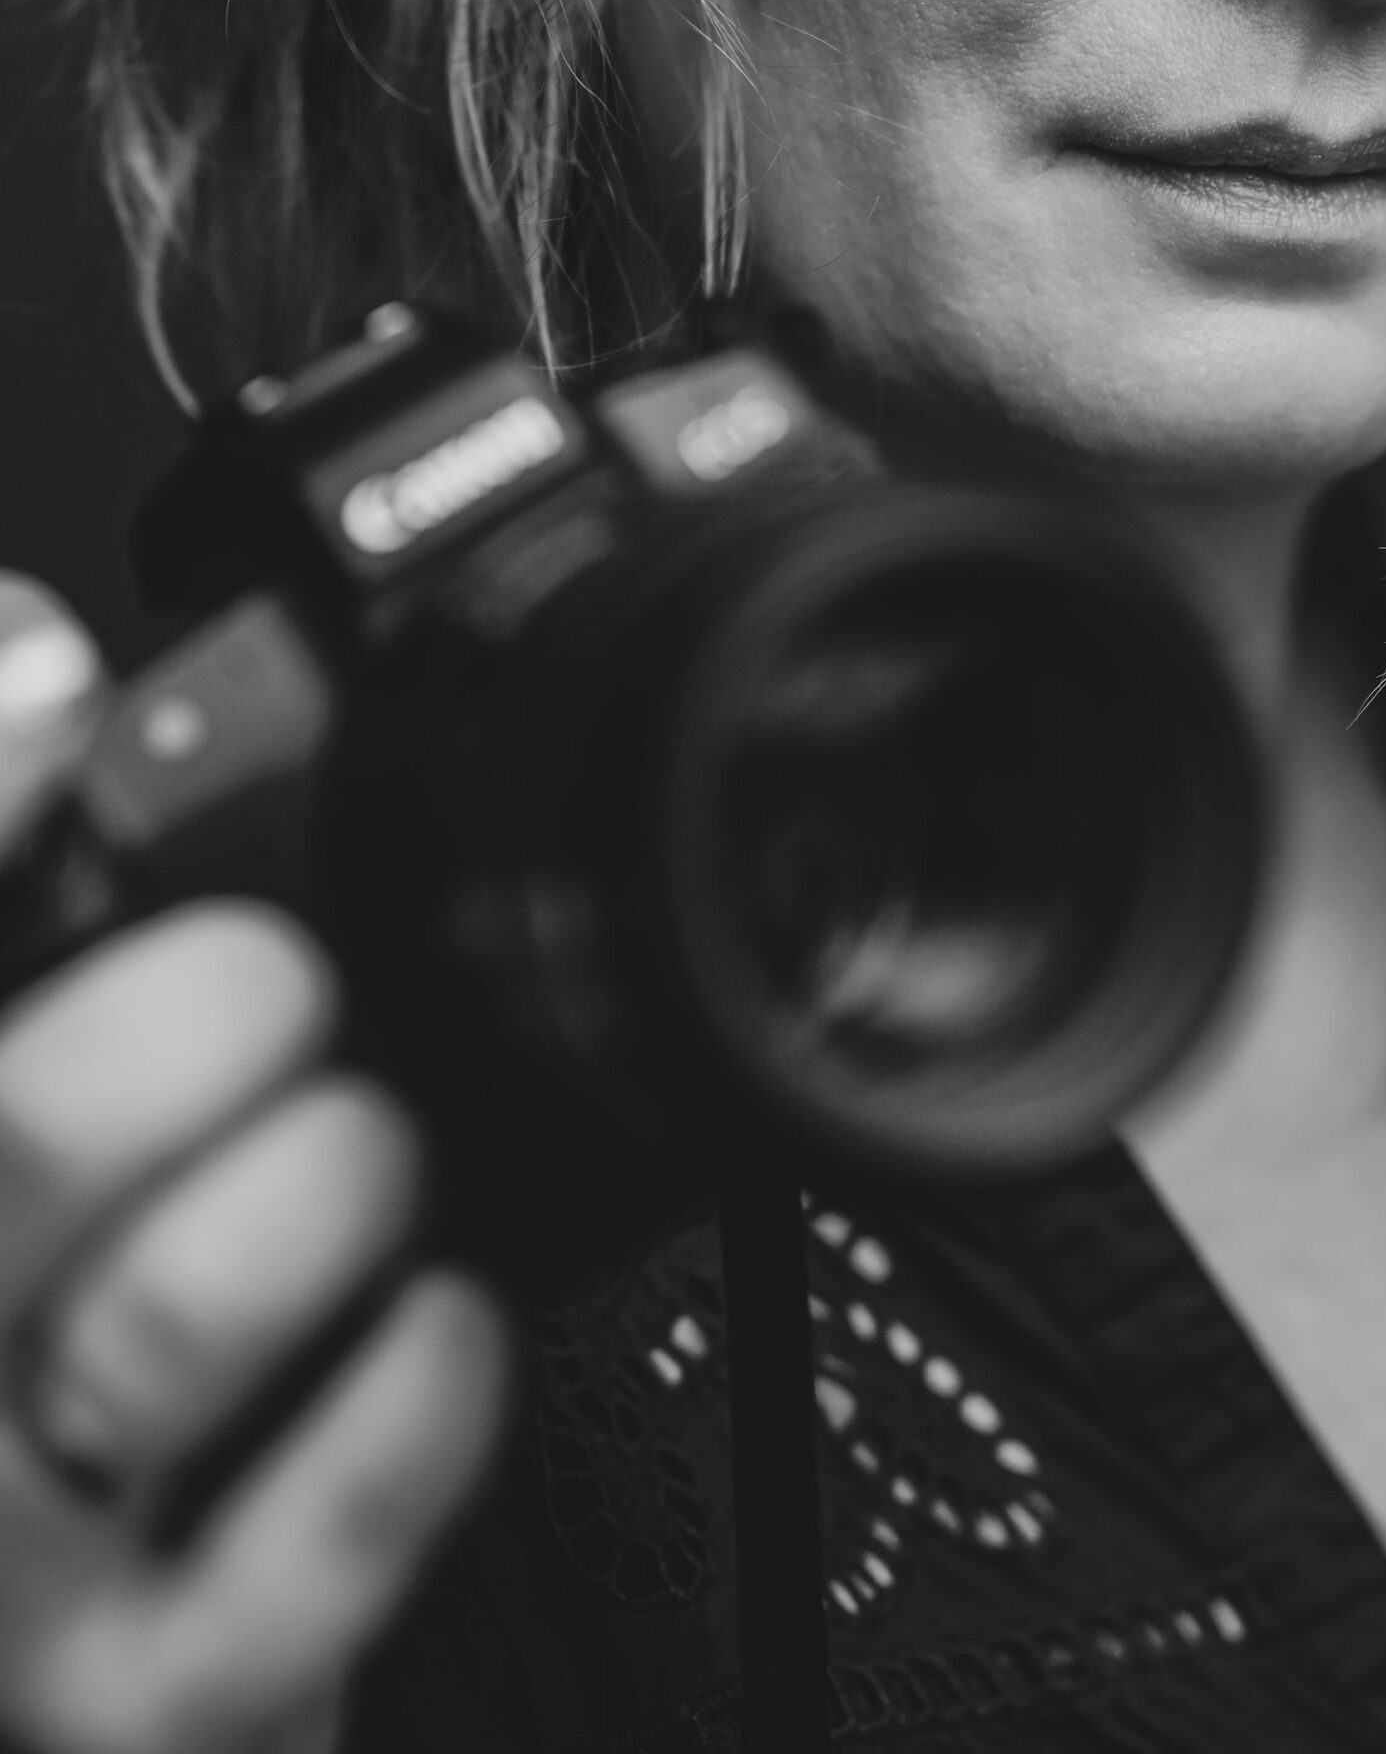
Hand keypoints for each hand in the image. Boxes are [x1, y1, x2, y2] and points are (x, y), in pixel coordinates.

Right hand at [0, 578, 508, 1753]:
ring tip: (367, 1139)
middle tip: (281, 980)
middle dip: (201, 1003)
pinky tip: (439, 1324)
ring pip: (160, 1326)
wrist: (26, 1654)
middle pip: (19, 1135)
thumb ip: (4, 897)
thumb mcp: (0, 1133)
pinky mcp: (134, 1708)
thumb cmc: (6, 1357)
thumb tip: (22, 641)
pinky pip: (297, 1558)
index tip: (57, 677)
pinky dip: (409, 1404)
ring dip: (324, 1178)